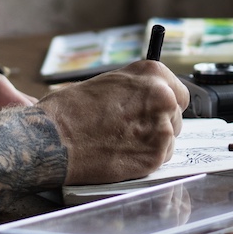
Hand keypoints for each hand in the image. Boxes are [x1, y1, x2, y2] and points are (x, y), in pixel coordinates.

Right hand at [38, 59, 189, 185]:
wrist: (53, 139)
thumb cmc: (70, 110)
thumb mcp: (107, 83)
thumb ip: (135, 89)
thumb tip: (147, 99)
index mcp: (150, 74)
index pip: (179, 92)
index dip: (166, 103)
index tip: (157, 110)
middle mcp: (161, 98)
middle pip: (175, 116)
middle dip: (157, 123)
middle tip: (131, 129)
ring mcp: (161, 128)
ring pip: (169, 138)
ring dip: (152, 142)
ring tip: (122, 141)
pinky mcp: (155, 157)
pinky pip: (161, 158)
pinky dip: (145, 159)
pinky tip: (122, 153)